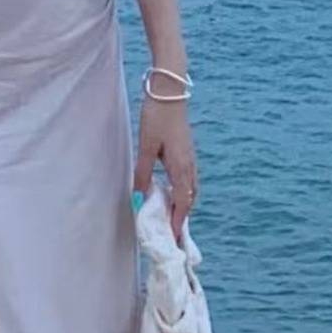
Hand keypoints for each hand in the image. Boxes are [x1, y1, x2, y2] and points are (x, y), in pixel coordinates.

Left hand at [133, 97, 198, 244]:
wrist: (169, 93)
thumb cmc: (156, 118)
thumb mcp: (145, 147)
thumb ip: (143, 174)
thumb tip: (139, 199)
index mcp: (182, 168)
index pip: (182, 203)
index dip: (177, 222)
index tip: (173, 239)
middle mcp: (190, 166)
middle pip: (189, 199)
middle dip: (181, 217)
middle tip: (171, 233)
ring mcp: (191, 158)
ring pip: (190, 189)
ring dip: (182, 204)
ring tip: (170, 217)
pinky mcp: (187, 151)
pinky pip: (188, 179)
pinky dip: (182, 191)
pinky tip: (171, 191)